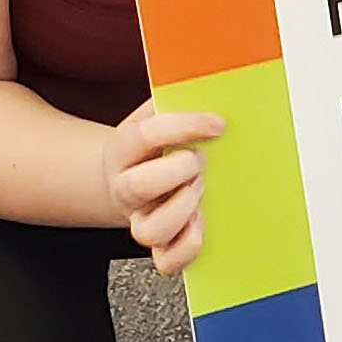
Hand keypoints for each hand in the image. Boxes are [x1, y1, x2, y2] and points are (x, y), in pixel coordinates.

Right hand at [103, 99, 224, 274]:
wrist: (131, 176)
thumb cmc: (155, 144)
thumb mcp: (156, 113)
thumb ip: (175, 99)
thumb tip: (212, 79)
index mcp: (123, 149)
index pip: (146, 135)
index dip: (185, 127)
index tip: (217, 123)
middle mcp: (126, 188)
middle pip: (137, 188)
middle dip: (176, 172)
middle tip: (199, 161)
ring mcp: (141, 219)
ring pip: (149, 231)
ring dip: (182, 209)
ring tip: (200, 190)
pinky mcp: (159, 246)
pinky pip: (166, 262)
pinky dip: (187, 247)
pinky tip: (202, 222)